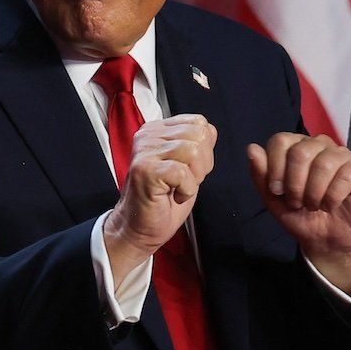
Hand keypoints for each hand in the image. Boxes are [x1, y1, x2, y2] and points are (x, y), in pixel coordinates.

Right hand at [103, 114, 216, 286]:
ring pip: (193, 151)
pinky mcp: (145, 169)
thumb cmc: (164, 199)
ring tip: (180, 188)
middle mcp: (148, 135)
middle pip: (200, 135)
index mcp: (158, 130)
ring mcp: (144, 151)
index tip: (190, 169)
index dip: (206, 149)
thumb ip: (197, 144)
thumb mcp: (187, 165)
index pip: (199, 122)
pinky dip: (187, 189)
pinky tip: (175, 196)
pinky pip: (182, 172)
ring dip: (194, 177)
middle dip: (203, 163)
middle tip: (186, 181)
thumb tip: (209, 131)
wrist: (140, 227)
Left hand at [247, 134, 350, 299]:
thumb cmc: (301, 215)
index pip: (280, 140)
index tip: (277, 191)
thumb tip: (251, 148)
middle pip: (300, 152)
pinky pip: (345, 176)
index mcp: (296, 146)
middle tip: (297, 202)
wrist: (327, 240)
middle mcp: (319, 144)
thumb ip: (261, 175)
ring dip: (314, 194)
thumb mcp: (273, 200)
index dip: (275, 168)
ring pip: (323, 164)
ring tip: (314, 206)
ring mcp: (341, 154)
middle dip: (294, 185)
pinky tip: (332, 205)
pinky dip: (333, 198)